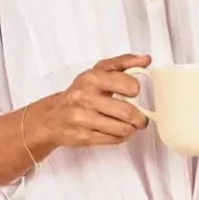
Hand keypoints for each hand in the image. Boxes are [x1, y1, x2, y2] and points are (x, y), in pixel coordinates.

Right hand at [31, 54, 151, 150]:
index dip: (135, 89)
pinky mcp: (83, 137)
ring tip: (131, 125)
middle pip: (127, 111)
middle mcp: (86, 98)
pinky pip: (113, 140)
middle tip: (142, 118)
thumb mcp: (99, 71)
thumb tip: (146, 59)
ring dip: (132, 128)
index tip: (134, 92)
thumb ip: (124, 62)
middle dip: (140, 117)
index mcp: (93, 78)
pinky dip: (120, 137)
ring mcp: (83, 119)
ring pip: (122, 128)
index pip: (128, 84)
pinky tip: (118, 131)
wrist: (51, 117)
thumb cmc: (81, 91)